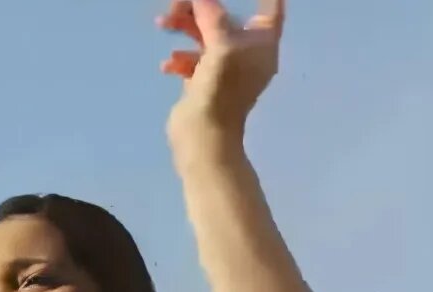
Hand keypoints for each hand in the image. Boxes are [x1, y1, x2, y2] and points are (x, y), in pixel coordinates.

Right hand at [160, 0, 284, 138]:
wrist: (203, 136)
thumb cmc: (221, 90)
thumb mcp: (221, 46)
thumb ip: (212, 17)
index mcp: (262, 44)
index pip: (270, 9)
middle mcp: (246, 53)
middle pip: (225, 18)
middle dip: (199, 9)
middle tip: (175, 4)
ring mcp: (225, 69)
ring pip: (204, 36)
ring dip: (183, 27)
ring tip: (162, 24)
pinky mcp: (204, 82)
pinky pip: (192, 59)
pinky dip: (179, 57)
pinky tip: (168, 65)